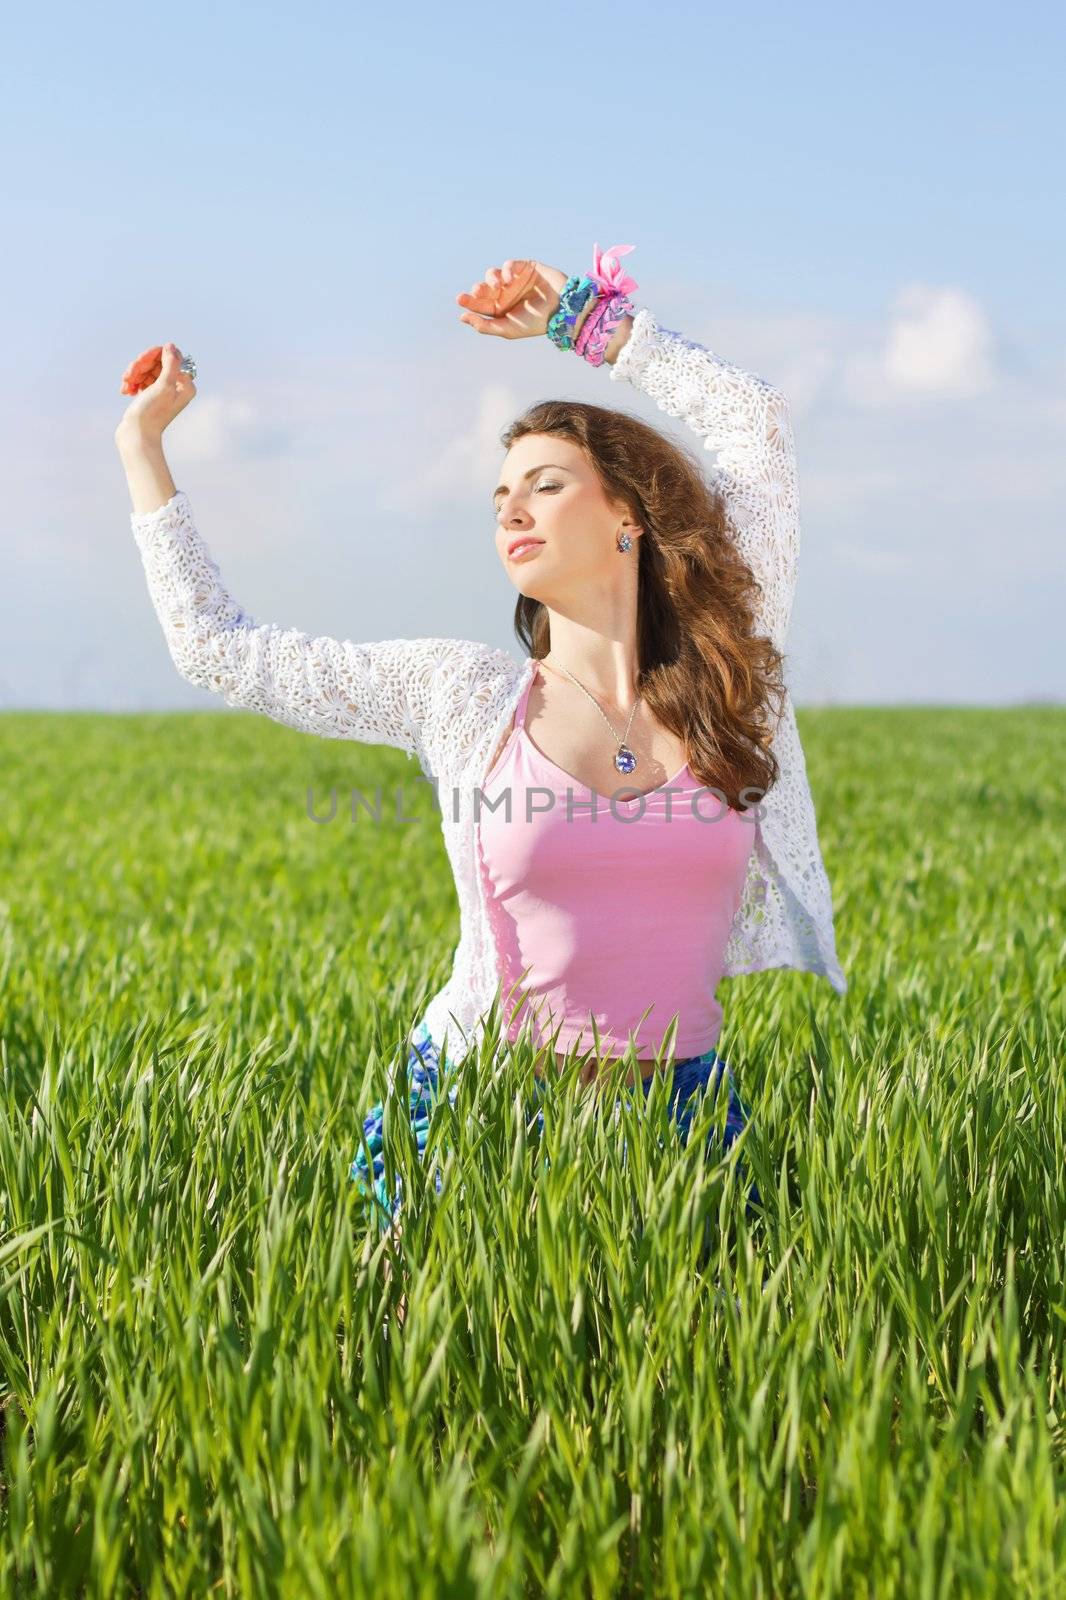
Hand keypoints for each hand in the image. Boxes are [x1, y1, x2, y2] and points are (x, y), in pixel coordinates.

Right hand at [115, 342, 196, 440]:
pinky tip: (125, 391)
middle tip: (129, 376)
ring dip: (133, 374)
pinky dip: (132, 382)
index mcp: (186, 384)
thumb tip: (171, 346)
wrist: (137, 435)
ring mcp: (163, 390)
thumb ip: (171, 364)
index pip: (168, 355)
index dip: (151, 356)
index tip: (139, 364)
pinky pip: (141, 379)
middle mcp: (177, 386)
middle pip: (156, 361)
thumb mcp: (164, 386)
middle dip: (139, 367)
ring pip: (146, 369)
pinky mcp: (151, 395)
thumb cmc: (152, 413)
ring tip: (126, 386)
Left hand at [455, 259, 570, 340]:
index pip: (481, 305)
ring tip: (497, 286)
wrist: (562, 310)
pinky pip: (510, 265)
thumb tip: (462, 318)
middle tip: (477, 292)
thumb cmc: (536, 323)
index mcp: (502, 310)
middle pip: (485, 288)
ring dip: (491, 278)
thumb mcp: (508, 329)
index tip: (460, 300)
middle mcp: (507, 294)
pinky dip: (507, 270)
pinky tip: (509, 279)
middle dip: (478, 289)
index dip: (469, 301)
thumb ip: (485, 326)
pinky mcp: (526, 267)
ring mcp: (516, 280)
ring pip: (494, 274)